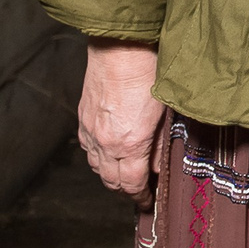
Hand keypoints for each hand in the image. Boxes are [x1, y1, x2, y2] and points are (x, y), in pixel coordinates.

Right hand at [79, 38, 166, 196]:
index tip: (148, 201)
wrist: (121, 45)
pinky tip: (108, 151)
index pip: (131, 184)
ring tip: (125, 172)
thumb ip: (160, 144)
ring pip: (96, 165)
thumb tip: (156, 166)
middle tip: (138, 189)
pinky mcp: (83, 116)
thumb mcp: (165, 113)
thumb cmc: (148, 73)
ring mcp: (90, 129)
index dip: (140, 197)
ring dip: (109, 174)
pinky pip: (87, 147)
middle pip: (110, 180)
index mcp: (129, 144)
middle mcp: (105, 141)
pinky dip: (97, 155)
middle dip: (124, 189)